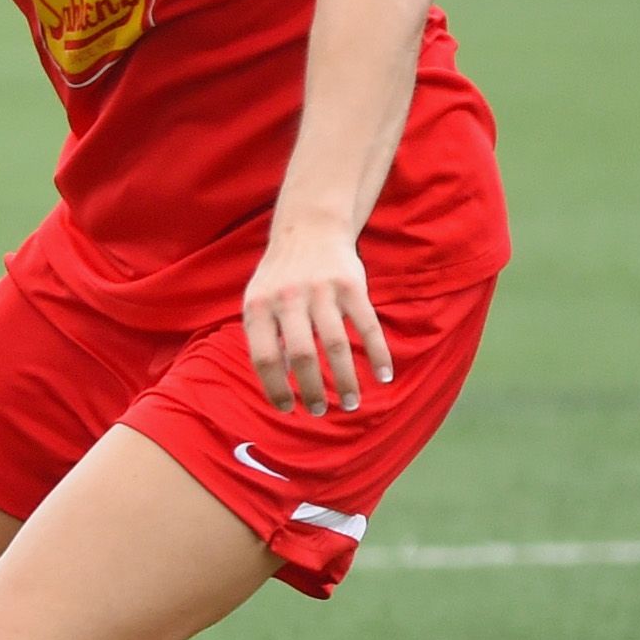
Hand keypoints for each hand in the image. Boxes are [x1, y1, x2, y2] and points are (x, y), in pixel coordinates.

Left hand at [240, 221, 392, 416]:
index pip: (263, 358)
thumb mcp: (256, 301)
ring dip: (345, 380)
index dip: (275, 388)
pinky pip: (367, 326)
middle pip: (301, 356)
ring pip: (335, 345)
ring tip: (350, 403)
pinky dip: (378, 354)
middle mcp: (287, 300)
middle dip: (312, 390)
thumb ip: (261, 338)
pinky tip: (383, 376)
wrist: (308, 228)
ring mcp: (320, 291)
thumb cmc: (278, 277)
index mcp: (258, 307)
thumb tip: (274, 385)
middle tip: (320, 411)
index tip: (287, 409)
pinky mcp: (351, 285)